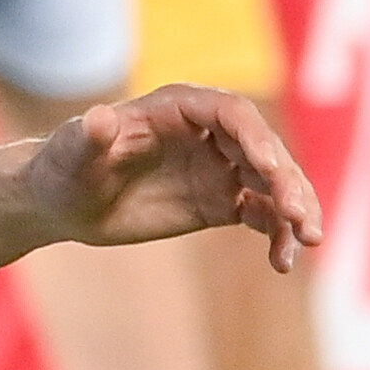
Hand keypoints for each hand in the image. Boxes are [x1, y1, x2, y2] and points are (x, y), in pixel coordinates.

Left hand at [25, 85, 322, 270]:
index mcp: (177, 107)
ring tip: (306, 241)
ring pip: (272, 182)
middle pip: (263, 148)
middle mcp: (207, 132)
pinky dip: (278, 234)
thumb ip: (87, 138)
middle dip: (286, 180)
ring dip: (294, 208)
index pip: (230, 113)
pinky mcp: (220, 200)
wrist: (63, 202)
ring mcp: (218, 166)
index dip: (255, 138)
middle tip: (299, 218)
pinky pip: (262, 213)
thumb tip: (98, 117)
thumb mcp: (70, 154)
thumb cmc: (63, 168)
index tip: (270, 170)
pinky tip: (283, 262)